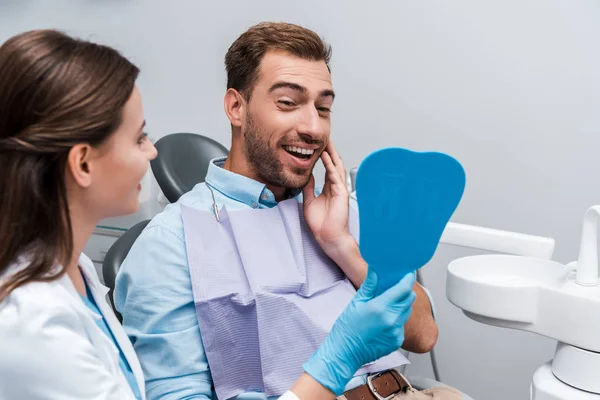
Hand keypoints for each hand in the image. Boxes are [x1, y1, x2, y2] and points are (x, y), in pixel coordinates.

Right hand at [302, 269, 416, 394]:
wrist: (345, 353)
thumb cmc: (347, 328)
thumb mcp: (356, 302)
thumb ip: (370, 285)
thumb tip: (376, 269)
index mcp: (381, 307)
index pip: (404, 288)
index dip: (408, 278)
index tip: (408, 273)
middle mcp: (392, 319)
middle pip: (409, 299)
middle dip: (405, 290)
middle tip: (396, 287)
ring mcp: (396, 332)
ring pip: (407, 311)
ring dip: (401, 305)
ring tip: (387, 304)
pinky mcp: (397, 341)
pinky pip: (402, 325)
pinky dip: (397, 319)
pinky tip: (384, 321)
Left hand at [303, 141, 350, 255]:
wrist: (328, 236)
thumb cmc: (320, 223)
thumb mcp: (309, 201)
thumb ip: (308, 188)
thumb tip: (305, 176)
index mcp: (329, 189)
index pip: (327, 169)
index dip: (324, 157)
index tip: (318, 147)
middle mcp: (335, 187)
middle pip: (333, 164)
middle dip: (330, 152)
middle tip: (325, 139)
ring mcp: (339, 189)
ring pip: (336, 167)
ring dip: (332, 154)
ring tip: (327, 142)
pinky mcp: (341, 192)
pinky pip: (335, 175)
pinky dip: (330, 165)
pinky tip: (326, 156)